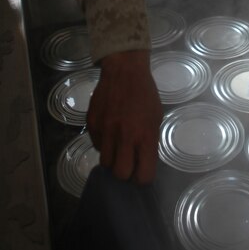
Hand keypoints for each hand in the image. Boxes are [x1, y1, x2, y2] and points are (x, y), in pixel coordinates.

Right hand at [87, 50, 162, 183]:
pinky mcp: (92, 124)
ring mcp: (106, 131)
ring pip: (105, 163)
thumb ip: (149, 141)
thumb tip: (142, 161)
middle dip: (125, 172)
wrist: (124, 71)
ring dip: (112, 159)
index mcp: (145, 136)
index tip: (141, 173)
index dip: (142, 178)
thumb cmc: (145, 94)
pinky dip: (103, 144)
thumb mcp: (156, 117)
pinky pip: (97, 145)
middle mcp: (125, 137)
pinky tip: (109, 131)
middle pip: (120, 174)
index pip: (143, 175)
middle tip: (127, 162)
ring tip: (117, 146)